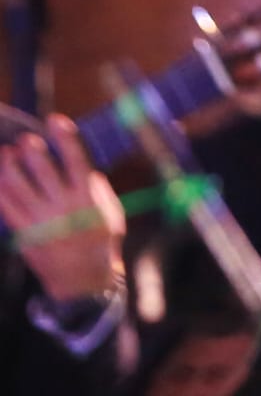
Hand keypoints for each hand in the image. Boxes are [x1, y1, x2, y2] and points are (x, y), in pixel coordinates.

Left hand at [0, 117, 123, 302]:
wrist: (83, 280)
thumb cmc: (100, 241)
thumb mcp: (110, 210)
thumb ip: (95, 187)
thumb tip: (82, 165)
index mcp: (86, 197)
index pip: (74, 159)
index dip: (64, 137)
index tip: (54, 120)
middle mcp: (62, 206)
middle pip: (42, 170)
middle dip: (31, 150)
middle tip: (24, 138)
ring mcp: (40, 221)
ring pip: (18, 187)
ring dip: (9, 167)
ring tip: (6, 153)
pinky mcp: (24, 234)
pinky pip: (6, 208)